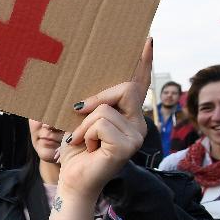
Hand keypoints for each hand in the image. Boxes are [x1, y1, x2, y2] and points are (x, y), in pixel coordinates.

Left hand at [58, 38, 151, 198]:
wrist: (73, 180)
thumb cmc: (74, 150)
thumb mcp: (79, 120)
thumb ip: (90, 103)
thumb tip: (85, 88)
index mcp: (129, 116)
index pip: (139, 85)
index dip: (143, 62)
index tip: (147, 39)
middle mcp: (139, 124)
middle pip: (125, 88)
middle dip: (96, 98)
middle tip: (76, 112)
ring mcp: (136, 136)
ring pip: (105, 108)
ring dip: (83, 124)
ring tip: (81, 141)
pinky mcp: (127, 146)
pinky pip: (100, 123)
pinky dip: (85, 134)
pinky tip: (87, 148)